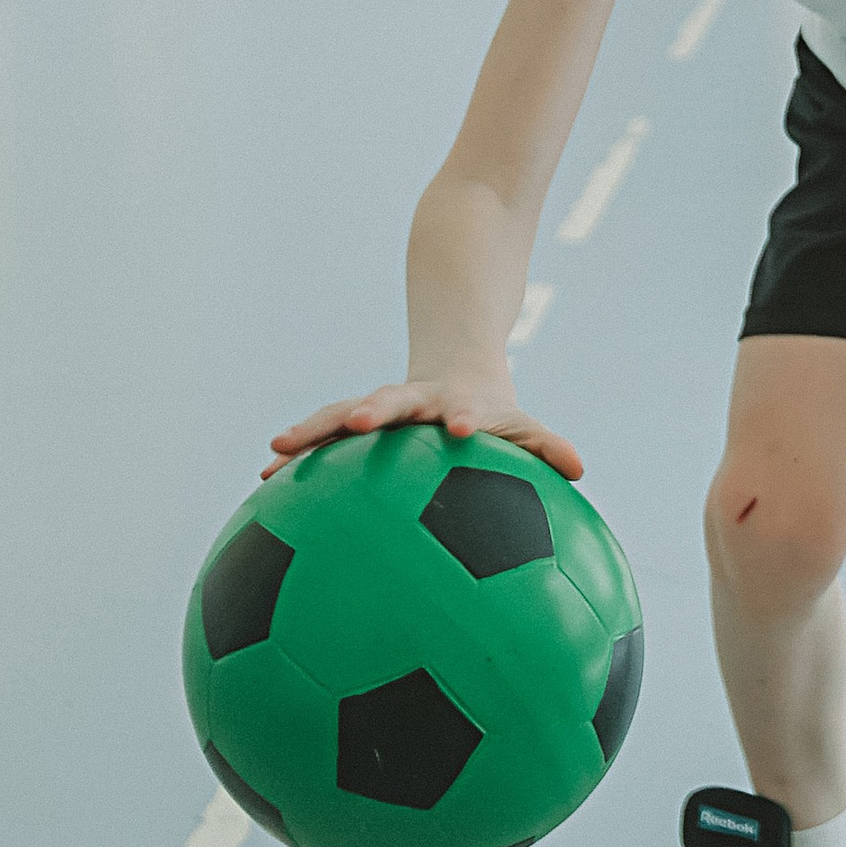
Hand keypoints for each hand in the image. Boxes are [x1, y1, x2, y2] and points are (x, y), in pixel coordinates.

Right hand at [262, 376, 585, 482]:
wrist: (452, 366)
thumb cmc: (490, 410)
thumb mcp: (518, 425)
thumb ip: (545, 446)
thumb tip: (581, 470)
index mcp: (453, 404)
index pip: (462, 409)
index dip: (463, 417)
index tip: (463, 428)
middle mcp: (410, 400)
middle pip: (390, 400)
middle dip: (373, 409)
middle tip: (357, 421)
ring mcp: (377, 407)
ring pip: (340, 414)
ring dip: (312, 431)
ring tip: (276, 453)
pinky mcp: (351, 422)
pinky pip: (321, 439)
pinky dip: (298, 455)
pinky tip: (264, 479)